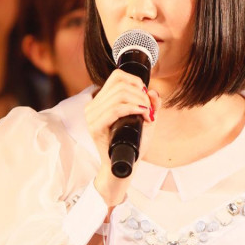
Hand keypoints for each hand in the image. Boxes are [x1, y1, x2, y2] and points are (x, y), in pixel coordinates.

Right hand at [85, 69, 158, 207]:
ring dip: (140, 102)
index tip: (146, 96)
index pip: (116, 77)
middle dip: (141, 94)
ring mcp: (91, 116)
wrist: (123, 167)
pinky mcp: (95, 127)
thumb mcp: (145, 121)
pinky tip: (143, 115)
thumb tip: (153, 92)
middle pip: (120, 84)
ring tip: (148, 114)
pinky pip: (115, 109)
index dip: (135, 81)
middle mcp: (92, 106)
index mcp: (100, 102)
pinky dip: (133, 109)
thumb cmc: (133, 145)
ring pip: (119, 95)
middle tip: (150, 109)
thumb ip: (151, 105)